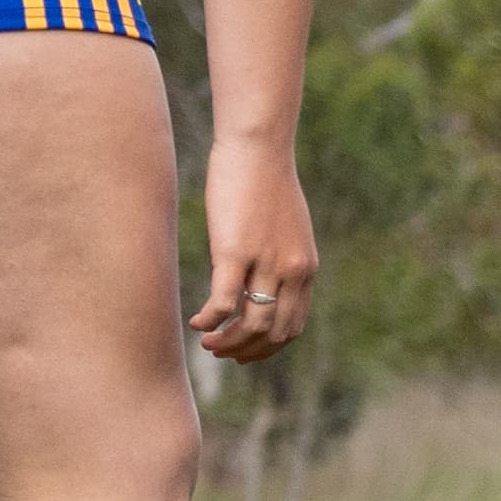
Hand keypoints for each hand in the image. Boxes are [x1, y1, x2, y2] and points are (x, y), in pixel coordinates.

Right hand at [191, 134, 318, 362]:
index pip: (292, 326)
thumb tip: (267, 274)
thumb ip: (281, 257)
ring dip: (228, 341)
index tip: (245, 352)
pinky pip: (224, 301)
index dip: (268, 347)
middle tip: (220, 352)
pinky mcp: (235, 252)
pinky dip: (210, 319)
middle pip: (273, 332)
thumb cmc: (266, 183)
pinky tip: (195, 322)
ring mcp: (266, 264)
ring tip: (207, 343)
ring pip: (251, 323)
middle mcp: (292, 272)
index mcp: (305, 270)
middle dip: (247, 349)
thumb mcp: (285, 228)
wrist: (259, 149)